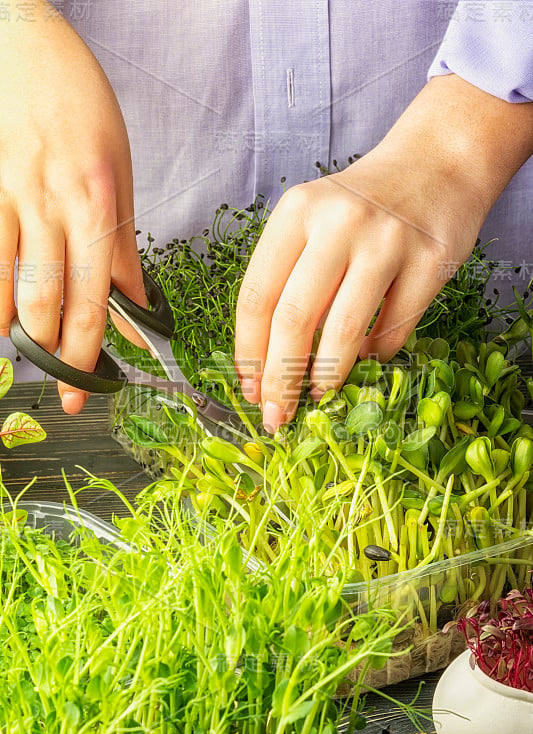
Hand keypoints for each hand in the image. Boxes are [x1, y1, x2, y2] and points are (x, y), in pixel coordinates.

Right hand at [0, 1, 145, 413]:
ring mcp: (8, 198)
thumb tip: (137, 301)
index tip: (94, 388)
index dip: (95, 352)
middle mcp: (52, 205)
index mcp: (97, 202)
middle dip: (62, 359)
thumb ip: (123, 240)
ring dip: (22, 335)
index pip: (96, 297)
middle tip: (67, 396)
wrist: (19, 39)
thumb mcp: (117, 168)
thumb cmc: (77, 101)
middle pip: (53, 303)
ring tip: (31, 364)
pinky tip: (0, 322)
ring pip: (11, 288)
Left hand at [235, 75, 532, 431]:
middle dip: (280, 379)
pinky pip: (393, 330)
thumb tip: (266, 363)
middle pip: (294, 319)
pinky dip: (375, 355)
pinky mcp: (430, 260)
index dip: (249, 351)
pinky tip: (366, 358)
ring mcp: (388, 241)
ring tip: (318, 397)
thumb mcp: (313, 221)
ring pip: (345, 331)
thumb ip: (290, 278)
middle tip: (276, 416)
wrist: (436, 162)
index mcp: (296, 212)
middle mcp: (338, 223)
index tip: (249, 387)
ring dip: (326, 377)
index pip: (257, 296)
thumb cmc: (362, 203)